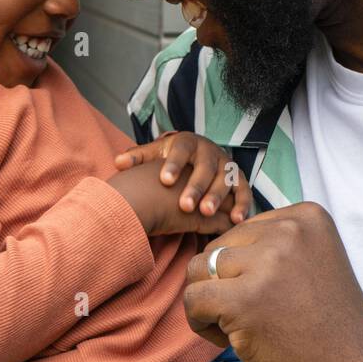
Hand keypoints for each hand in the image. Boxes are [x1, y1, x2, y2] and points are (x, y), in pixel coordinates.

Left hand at [108, 159, 238, 237]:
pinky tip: (236, 219)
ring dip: (218, 196)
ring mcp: (226, 164)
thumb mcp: (157, 154)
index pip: (180, 150)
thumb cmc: (172, 158)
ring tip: (206, 213)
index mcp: (188, 142)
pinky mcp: (239, 178)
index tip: (164, 180)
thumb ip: (139, 158)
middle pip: (204, 167)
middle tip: (186, 206)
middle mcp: (210, 150)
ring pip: (225, 178)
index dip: (173, 165)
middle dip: (196, 186)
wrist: (198, 153)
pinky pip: (244, 190)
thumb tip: (118, 162)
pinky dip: (243, 204)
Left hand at [184, 202, 362, 361]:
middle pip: (216, 248)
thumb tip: (211, 250)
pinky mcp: (244, 300)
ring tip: (245, 328)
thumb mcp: (310, 263)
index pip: (241, 231)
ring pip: (198, 270)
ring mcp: (266, 262)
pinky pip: (193, 300)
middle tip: (260, 319)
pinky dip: (202, 324)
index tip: (278, 297)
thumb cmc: (330, 328)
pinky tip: (234, 341)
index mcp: (306, 215)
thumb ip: (272, 248)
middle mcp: (287, 229)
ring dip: (211, 303)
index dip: (247, 270)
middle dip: (225, 286)